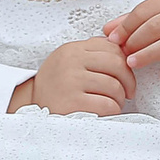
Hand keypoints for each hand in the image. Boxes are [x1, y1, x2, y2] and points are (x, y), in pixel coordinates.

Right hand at [10, 36, 136, 115]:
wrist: (31, 107)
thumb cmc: (56, 86)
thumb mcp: (69, 61)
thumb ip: (92, 53)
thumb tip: (124, 48)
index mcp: (72, 49)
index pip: (111, 47)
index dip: (126, 62)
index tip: (126, 75)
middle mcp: (71, 61)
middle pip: (117, 64)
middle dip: (128, 81)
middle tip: (128, 92)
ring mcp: (71, 81)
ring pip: (114, 86)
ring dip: (120, 99)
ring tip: (114, 103)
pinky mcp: (72, 103)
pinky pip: (107, 104)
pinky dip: (113, 110)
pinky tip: (106, 112)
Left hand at [110, 0, 159, 80]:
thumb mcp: (158, 15)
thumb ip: (132, 21)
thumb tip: (107, 31)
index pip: (146, 10)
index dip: (127, 25)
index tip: (113, 39)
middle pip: (157, 25)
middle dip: (136, 40)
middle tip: (122, 53)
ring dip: (149, 54)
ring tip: (133, 64)